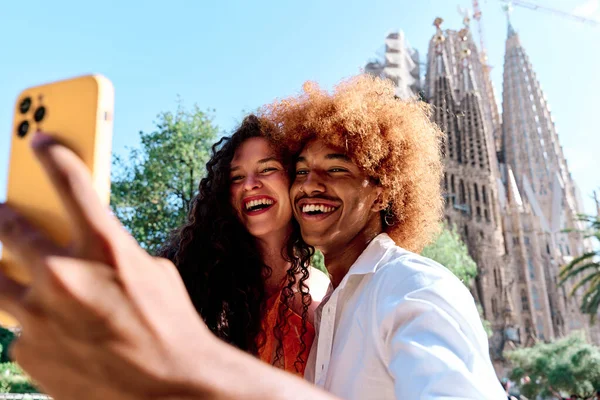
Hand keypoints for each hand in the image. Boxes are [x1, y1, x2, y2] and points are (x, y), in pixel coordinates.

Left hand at [0, 133, 215, 398]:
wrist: (170, 389)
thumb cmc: (171, 325)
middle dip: (6, 213)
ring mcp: (40, 314)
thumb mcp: (153, 272)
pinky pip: (19, 327)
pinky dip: (35, 324)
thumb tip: (81, 245)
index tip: (36, 139)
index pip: (71, 181)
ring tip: (13, 267)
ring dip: (4, 266)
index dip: (51, 153)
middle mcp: (65, 274)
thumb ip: (112, 252)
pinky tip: (60, 333)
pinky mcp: (28, 349)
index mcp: (106, 247)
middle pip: (10, 224)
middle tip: (5, 210)